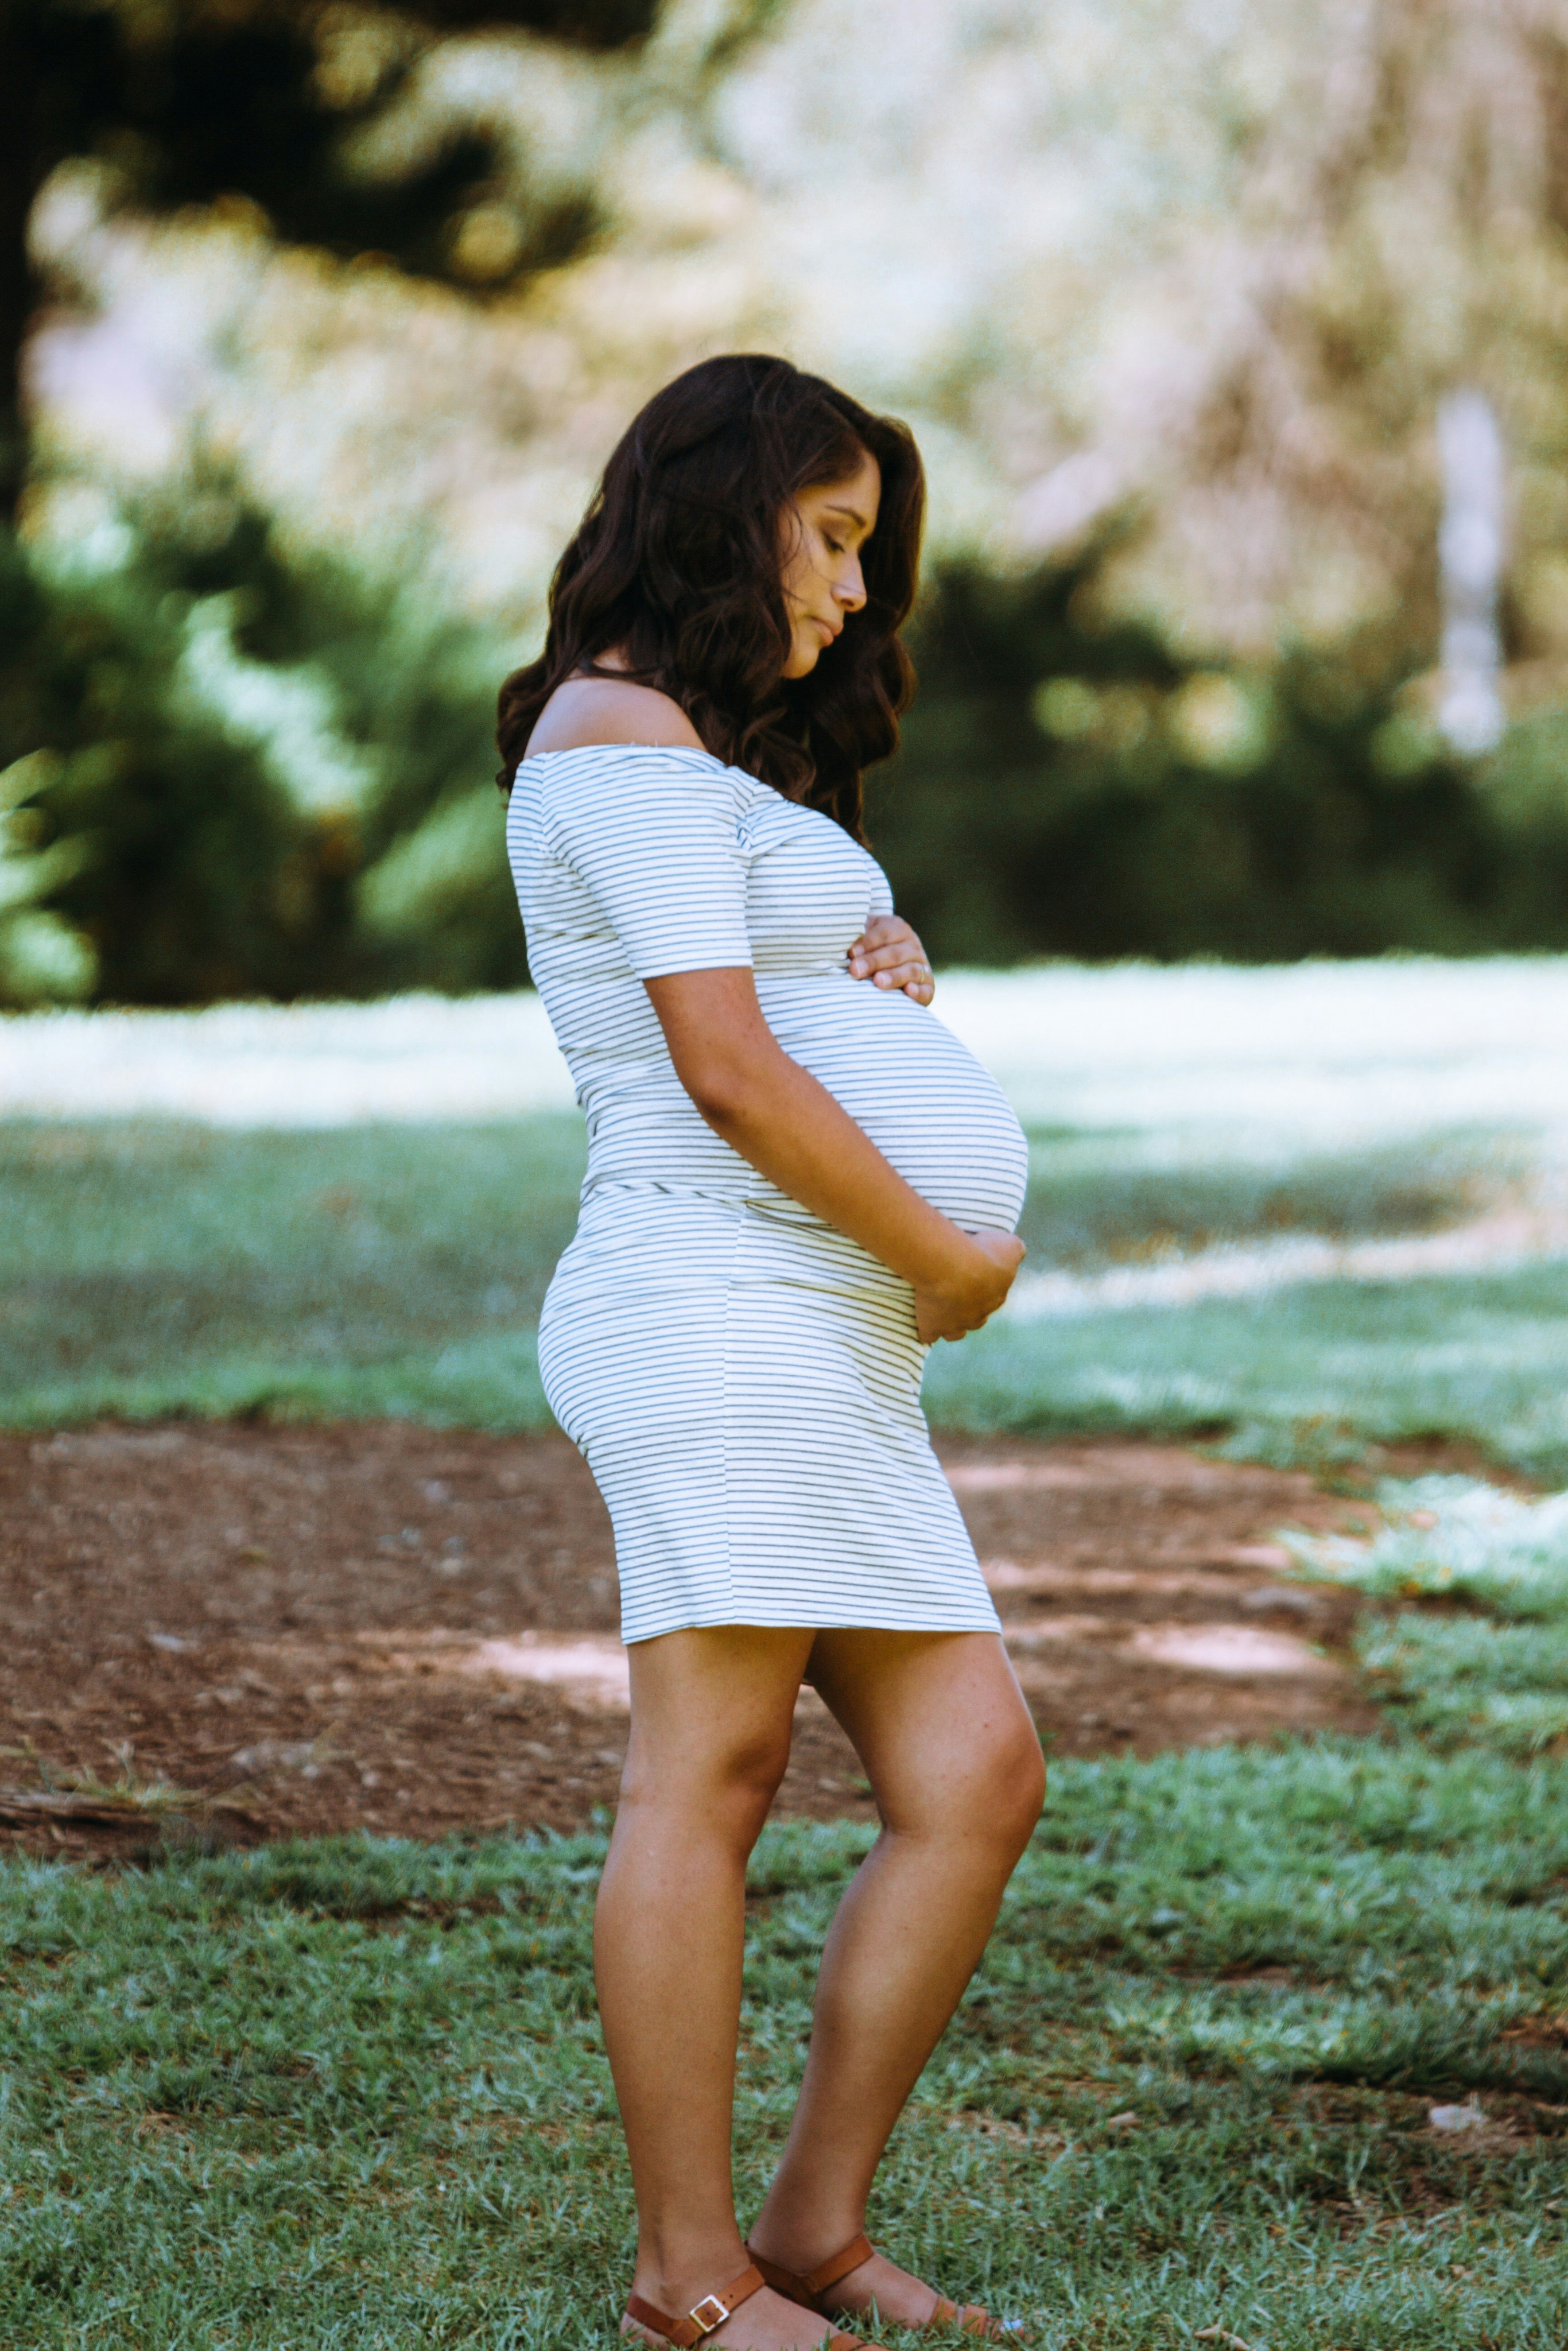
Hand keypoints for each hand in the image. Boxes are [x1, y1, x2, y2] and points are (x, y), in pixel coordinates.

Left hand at [848, 913, 933, 1004]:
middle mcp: (912, 946)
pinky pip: (926, 990)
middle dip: (874, 961)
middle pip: (894, 953)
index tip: (850, 953)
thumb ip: (854, 938)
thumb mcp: (862, 939)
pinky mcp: (927, 987)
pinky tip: (908, 992)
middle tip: (855, 970)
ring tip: (877, 982)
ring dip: (894, 976)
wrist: (888, 970)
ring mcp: (922, 966)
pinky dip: (918, 992)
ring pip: (910, 970)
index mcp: (897, 929)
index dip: (867, 942)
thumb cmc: (867, 952)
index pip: (884, 933)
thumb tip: (835, 939)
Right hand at [915, 1227, 1025, 1342]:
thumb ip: (1014, 1250)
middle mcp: (978, 1316)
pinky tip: (922, 1318)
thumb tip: (1014, 1252)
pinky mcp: (932, 1326)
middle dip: (968, 1308)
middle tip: (955, 1287)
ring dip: (950, 1324)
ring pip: (955, 1333)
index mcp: (997, 1296)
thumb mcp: (1009, 1245)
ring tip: (939, 1309)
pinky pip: (927, 1335)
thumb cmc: (982, 1252)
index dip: (984, 1285)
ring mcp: (955, 1325)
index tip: (972, 1270)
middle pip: (976, 1318)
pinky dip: (925, 1329)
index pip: (994, 1296)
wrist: (954, 1267)